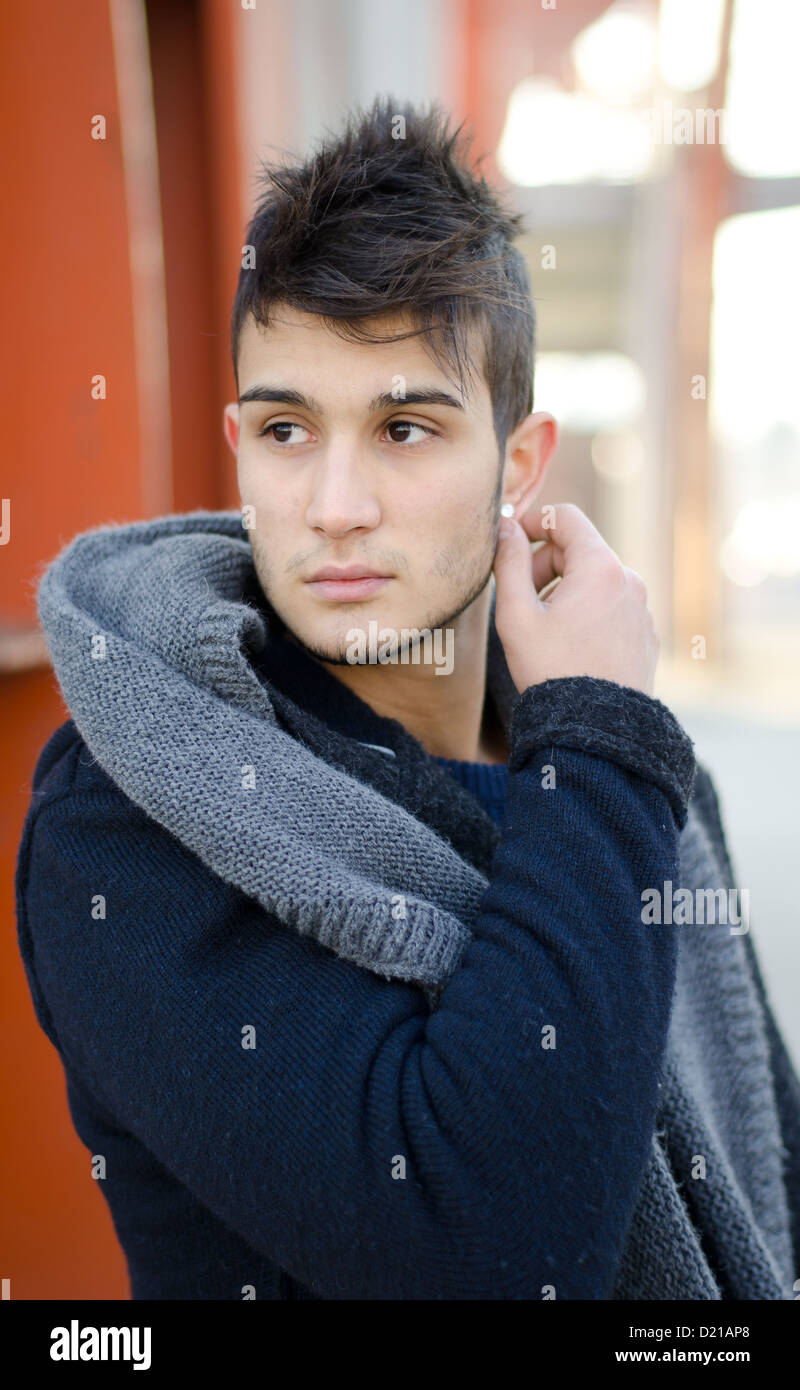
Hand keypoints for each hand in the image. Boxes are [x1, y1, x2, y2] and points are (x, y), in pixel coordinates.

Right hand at [492, 502, 659, 696]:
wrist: (594, 731)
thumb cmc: (550, 671)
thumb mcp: (516, 614)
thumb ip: (509, 562)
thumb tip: (506, 528)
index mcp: (601, 568)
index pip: (566, 517)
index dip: (533, 522)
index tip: (511, 543)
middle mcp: (630, 581)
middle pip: (580, 549)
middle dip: (546, 566)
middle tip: (521, 601)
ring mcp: (642, 609)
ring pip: (596, 580)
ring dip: (566, 591)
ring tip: (545, 629)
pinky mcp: (646, 634)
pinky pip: (612, 607)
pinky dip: (588, 613)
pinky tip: (570, 647)